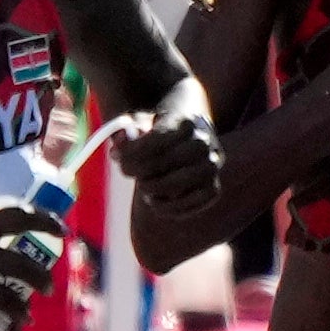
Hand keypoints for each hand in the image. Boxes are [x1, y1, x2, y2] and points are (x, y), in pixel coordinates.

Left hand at [115, 108, 224, 228]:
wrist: (183, 144)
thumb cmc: (154, 136)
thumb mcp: (138, 126)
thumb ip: (125, 132)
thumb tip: (120, 143)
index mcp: (186, 122)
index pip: (158, 138)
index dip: (132, 151)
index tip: (117, 156)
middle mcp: (204, 142)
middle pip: (170, 160)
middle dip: (141, 169)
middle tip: (127, 172)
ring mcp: (211, 166)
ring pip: (180, 184)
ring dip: (154, 189)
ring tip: (143, 186)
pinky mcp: (213, 188)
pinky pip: (193, 203)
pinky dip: (169, 208)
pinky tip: (154, 201)